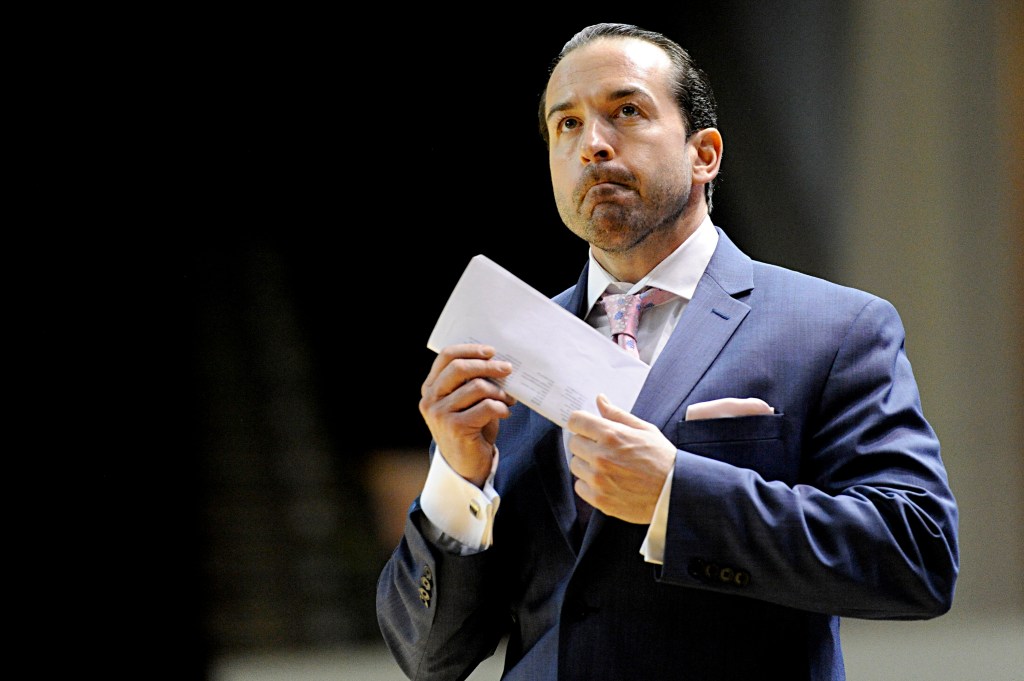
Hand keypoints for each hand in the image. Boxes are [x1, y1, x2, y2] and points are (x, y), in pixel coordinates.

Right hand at [419, 344, 515, 486]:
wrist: (466, 467)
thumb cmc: (470, 430)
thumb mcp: (466, 402)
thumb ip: (471, 382)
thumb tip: (497, 361)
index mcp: (431, 388)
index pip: (446, 357)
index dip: (470, 350)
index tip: (491, 351)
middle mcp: (431, 399)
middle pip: (460, 368)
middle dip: (488, 366)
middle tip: (508, 369)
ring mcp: (440, 414)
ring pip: (477, 387)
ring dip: (499, 391)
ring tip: (508, 399)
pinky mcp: (455, 428)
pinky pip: (486, 406)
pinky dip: (501, 407)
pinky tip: (504, 413)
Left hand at [566, 394, 676, 523]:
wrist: (675, 492)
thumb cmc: (662, 459)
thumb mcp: (645, 430)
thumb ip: (618, 414)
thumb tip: (600, 400)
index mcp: (611, 435)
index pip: (576, 421)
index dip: (581, 423)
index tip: (586, 427)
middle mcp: (601, 456)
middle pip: (573, 443)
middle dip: (586, 443)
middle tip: (603, 449)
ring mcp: (598, 480)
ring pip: (575, 465)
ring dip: (587, 464)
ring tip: (608, 467)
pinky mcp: (599, 499)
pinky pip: (579, 486)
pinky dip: (589, 484)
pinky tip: (607, 482)